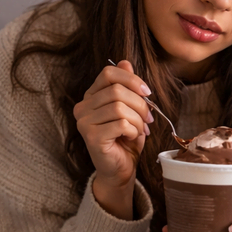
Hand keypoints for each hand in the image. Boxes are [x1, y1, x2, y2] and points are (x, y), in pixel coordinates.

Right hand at [73, 60, 153, 216]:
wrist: (121, 168)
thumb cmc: (126, 139)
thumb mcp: (132, 110)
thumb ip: (128, 88)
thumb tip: (125, 62)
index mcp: (91, 96)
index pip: (108, 73)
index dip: (132, 79)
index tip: (147, 92)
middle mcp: (82, 107)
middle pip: (117, 90)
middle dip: (141, 105)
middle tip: (148, 120)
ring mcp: (84, 122)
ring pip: (120, 107)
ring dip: (138, 119)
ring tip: (141, 130)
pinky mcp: (91, 136)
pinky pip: (120, 123)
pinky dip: (133, 130)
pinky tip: (132, 137)